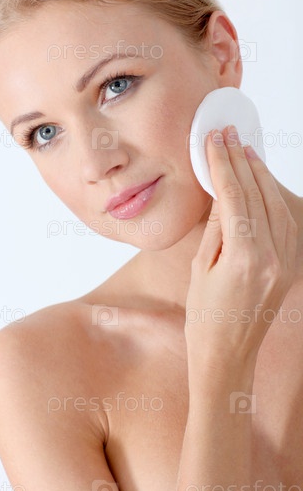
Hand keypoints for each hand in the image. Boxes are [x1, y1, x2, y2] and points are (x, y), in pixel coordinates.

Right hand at [185, 125, 297, 369]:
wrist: (227, 353)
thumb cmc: (205, 316)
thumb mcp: (200, 267)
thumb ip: (216, 226)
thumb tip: (222, 191)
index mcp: (245, 258)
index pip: (235, 197)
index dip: (222, 164)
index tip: (214, 142)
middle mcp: (273, 257)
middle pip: (259, 195)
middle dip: (242, 161)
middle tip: (228, 136)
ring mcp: (287, 262)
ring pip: (278, 205)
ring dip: (261, 175)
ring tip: (245, 152)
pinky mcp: (290, 266)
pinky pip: (286, 222)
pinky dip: (273, 198)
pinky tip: (262, 184)